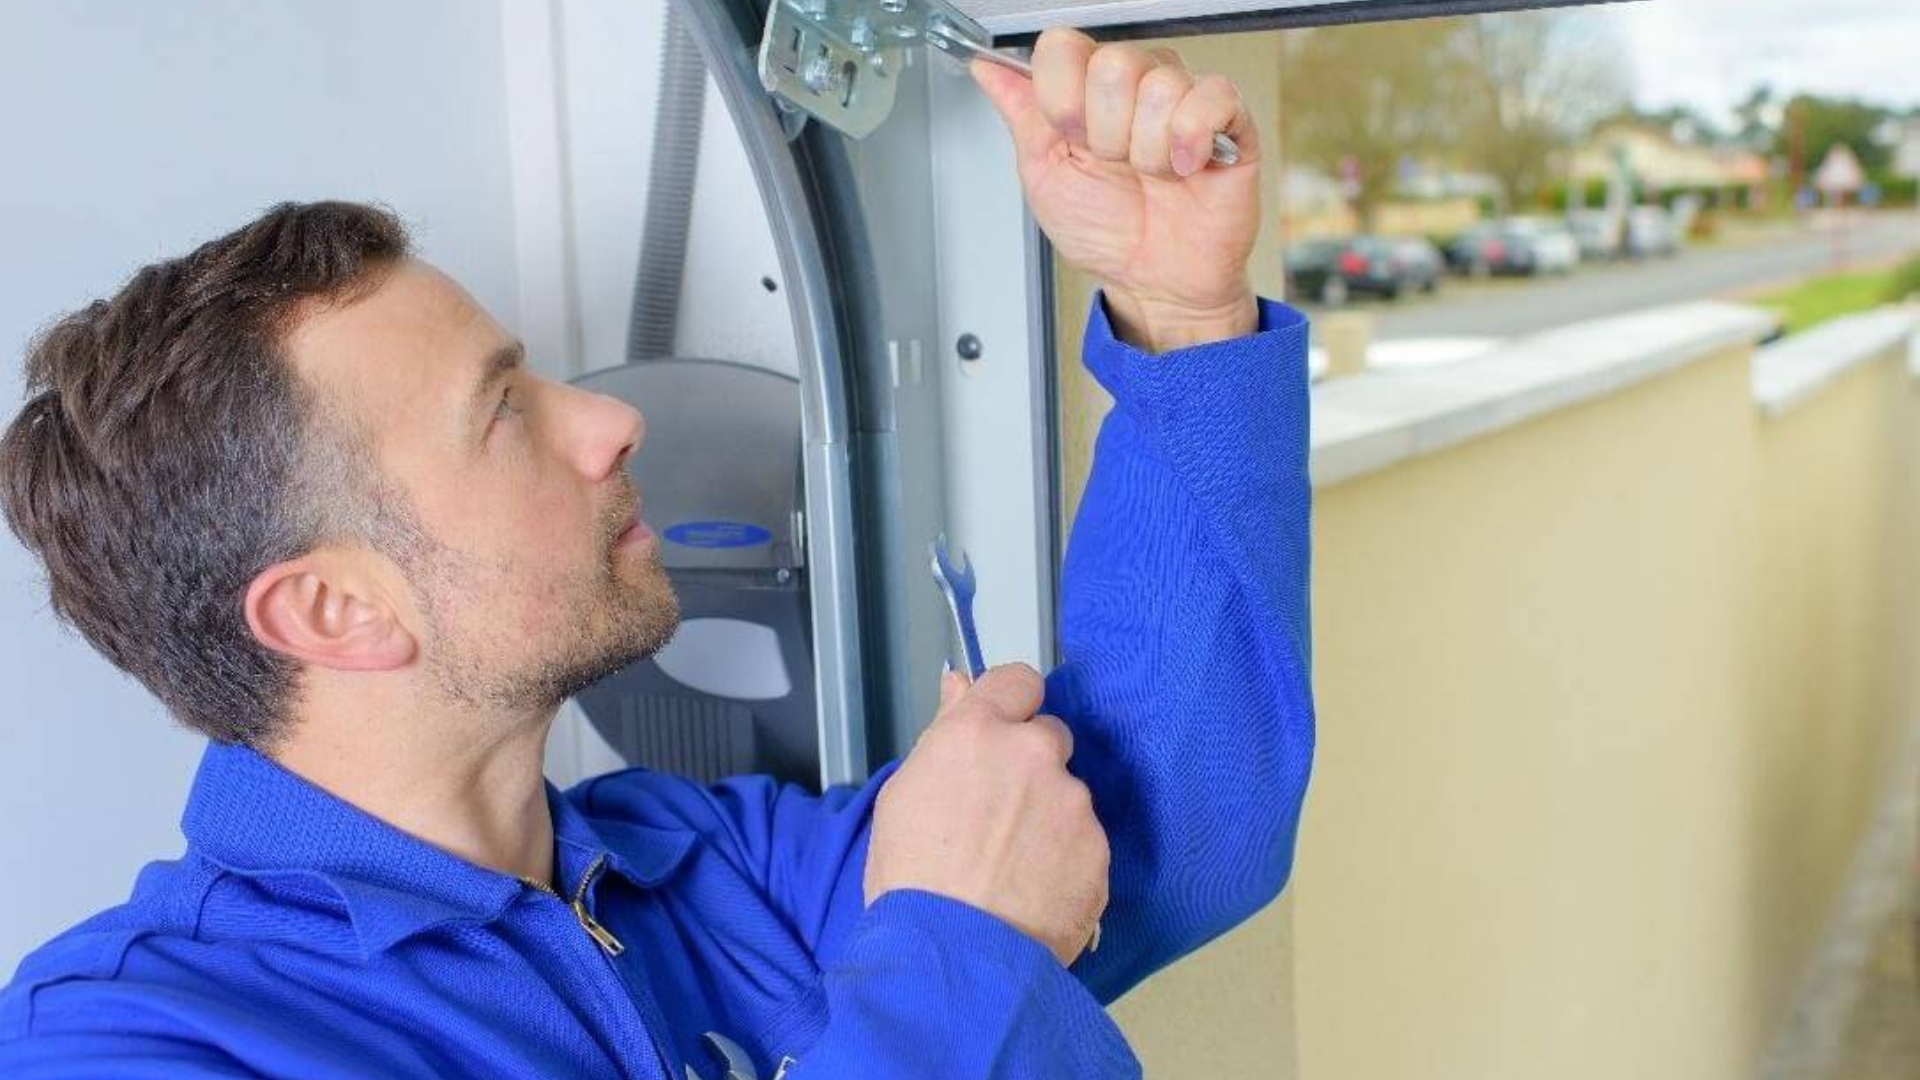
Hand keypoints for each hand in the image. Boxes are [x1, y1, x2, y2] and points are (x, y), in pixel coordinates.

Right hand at [865, 664, 1109, 965]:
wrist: (953, 957)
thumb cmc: (912, 880)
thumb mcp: (904, 795)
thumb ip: (943, 733)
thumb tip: (959, 684)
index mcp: (977, 732)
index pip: (1018, 681)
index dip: (1012, 706)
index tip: (1003, 732)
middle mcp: (1033, 754)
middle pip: (1050, 737)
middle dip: (1032, 766)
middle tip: (1000, 815)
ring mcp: (1072, 802)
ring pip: (1068, 795)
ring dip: (1050, 818)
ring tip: (1012, 868)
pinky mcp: (1098, 849)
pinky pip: (1085, 843)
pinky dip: (1067, 861)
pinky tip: (1034, 892)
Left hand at [972, 30, 1261, 352]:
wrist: (1155, 282)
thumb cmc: (1106, 234)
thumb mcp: (1045, 176)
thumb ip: (1021, 115)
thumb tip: (986, 69)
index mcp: (1085, 92)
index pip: (1063, 47)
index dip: (1062, 97)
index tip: (1070, 138)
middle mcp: (1134, 86)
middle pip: (1112, 63)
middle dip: (1106, 133)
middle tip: (1116, 165)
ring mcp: (1181, 99)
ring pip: (1159, 85)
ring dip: (1147, 151)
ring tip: (1153, 176)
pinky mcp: (1229, 119)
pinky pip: (1211, 97)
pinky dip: (1190, 141)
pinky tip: (1186, 168)